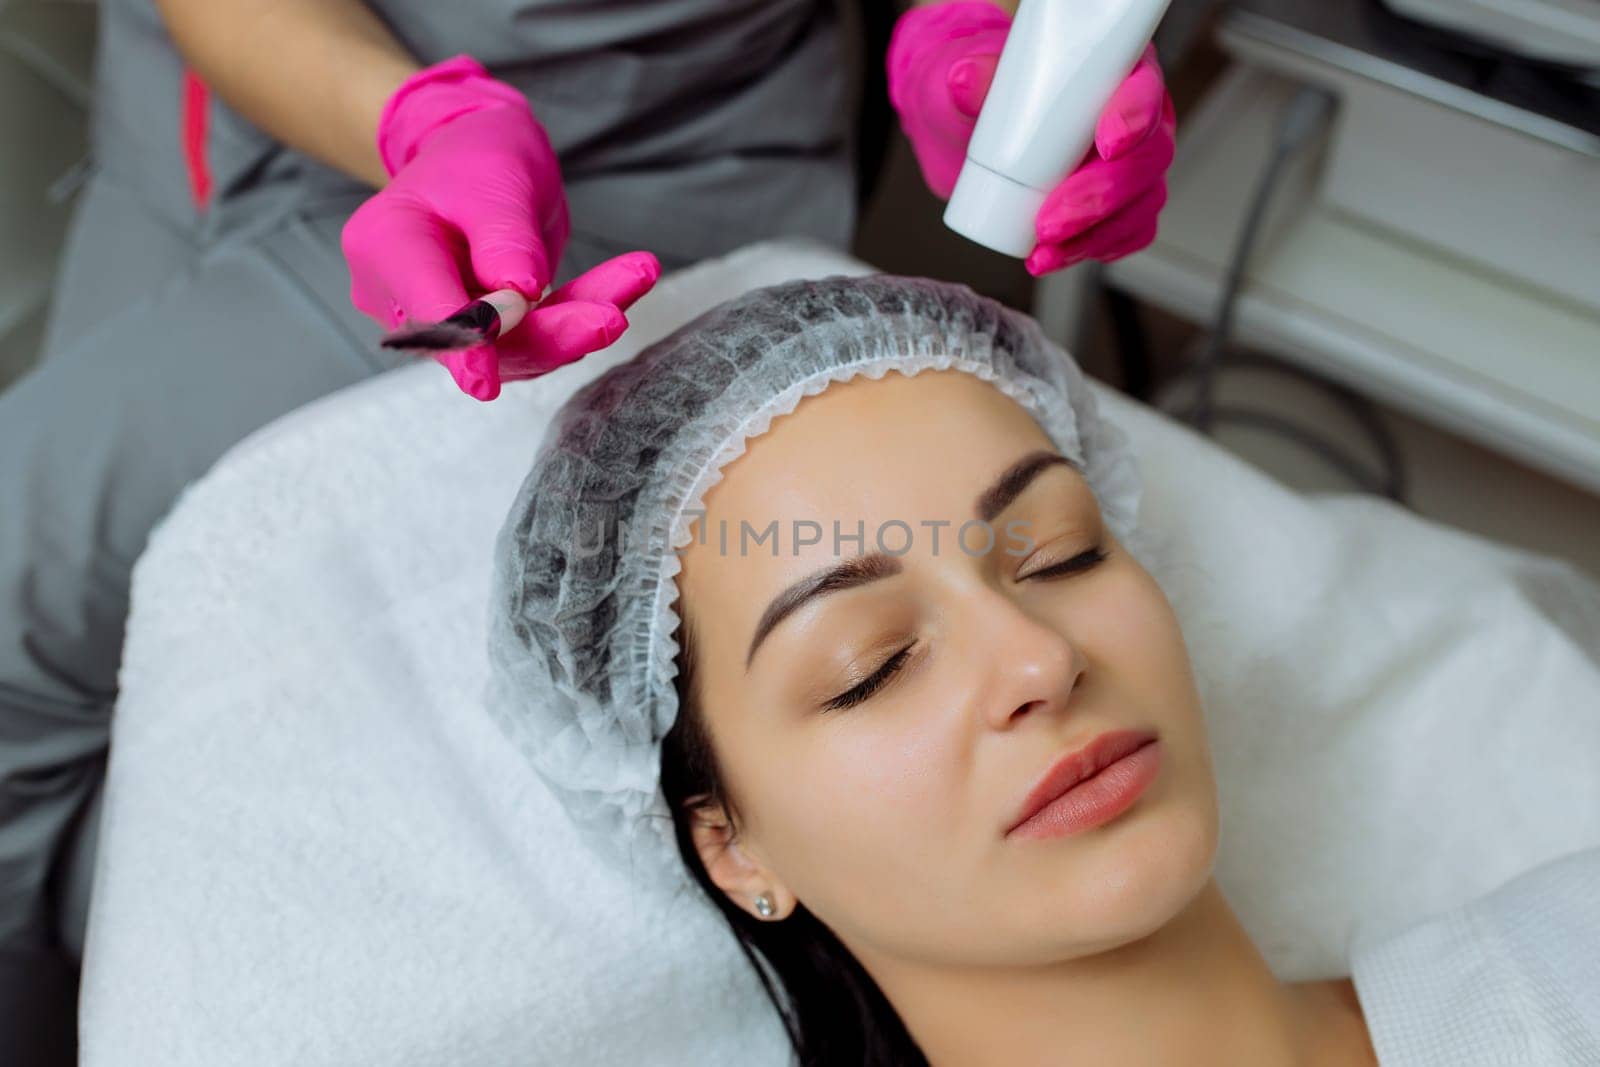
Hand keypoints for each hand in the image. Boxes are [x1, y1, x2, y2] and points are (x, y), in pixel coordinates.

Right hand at [342, 56, 659, 399]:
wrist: (479, 151)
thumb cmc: (474, 155)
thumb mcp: (492, 179)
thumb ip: (503, 238)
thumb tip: (520, 295)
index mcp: (387, 248)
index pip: (425, 307)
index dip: (459, 345)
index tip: (484, 379)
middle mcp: (407, 295)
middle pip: (479, 339)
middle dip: (549, 334)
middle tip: (608, 319)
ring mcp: (449, 317)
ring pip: (519, 344)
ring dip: (580, 323)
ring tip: (636, 276)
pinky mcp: (492, 330)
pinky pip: (541, 332)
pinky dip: (585, 310)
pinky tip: (630, 279)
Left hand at [886, 3, 1175, 275]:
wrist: (982, 135)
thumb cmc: (997, 96)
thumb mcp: (979, 80)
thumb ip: (977, 79)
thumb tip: (962, 80)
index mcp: (1119, 70)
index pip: (1144, 88)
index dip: (1134, 117)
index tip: (1107, 144)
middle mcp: (1137, 118)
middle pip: (1148, 157)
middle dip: (1101, 196)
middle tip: (1050, 221)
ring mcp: (1134, 167)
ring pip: (1141, 204)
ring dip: (1094, 235)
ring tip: (1044, 252)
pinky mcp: (1122, 207)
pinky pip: (1128, 234)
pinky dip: (1095, 251)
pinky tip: (1057, 258)